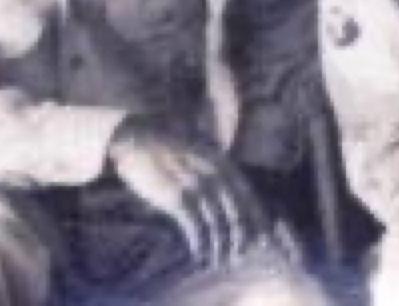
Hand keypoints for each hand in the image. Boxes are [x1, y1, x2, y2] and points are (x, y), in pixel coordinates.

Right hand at [109, 117, 270, 266]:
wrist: (136, 138)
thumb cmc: (167, 146)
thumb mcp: (199, 151)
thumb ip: (214, 168)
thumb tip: (229, 193)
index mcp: (220, 159)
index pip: (246, 192)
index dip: (256, 216)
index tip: (262, 235)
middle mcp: (212, 172)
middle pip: (236, 209)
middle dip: (242, 235)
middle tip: (241, 255)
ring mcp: (194, 184)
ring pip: (217, 221)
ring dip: (221, 245)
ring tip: (220, 260)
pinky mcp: (175, 196)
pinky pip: (194, 225)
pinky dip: (200, 242)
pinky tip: (199, 253)